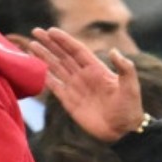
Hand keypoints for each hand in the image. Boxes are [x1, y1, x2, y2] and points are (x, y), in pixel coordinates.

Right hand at [27, 27, 143, 141]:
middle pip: (62, 55)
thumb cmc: (129, 108)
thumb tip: (114, 50)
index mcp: (97, 69)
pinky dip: (43, 77)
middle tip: (35, 31)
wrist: (122, 131)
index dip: (64, 40)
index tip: (51, 30)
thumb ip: (125, 68)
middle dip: (49, 44)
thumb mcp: (130, 87)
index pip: (77, 50)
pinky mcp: (68, 101)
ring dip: (43, 57)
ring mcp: (75, 88)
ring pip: (55, 68)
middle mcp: (83, 75)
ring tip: (31, 46)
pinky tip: (34, 69)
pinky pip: (53, 86)